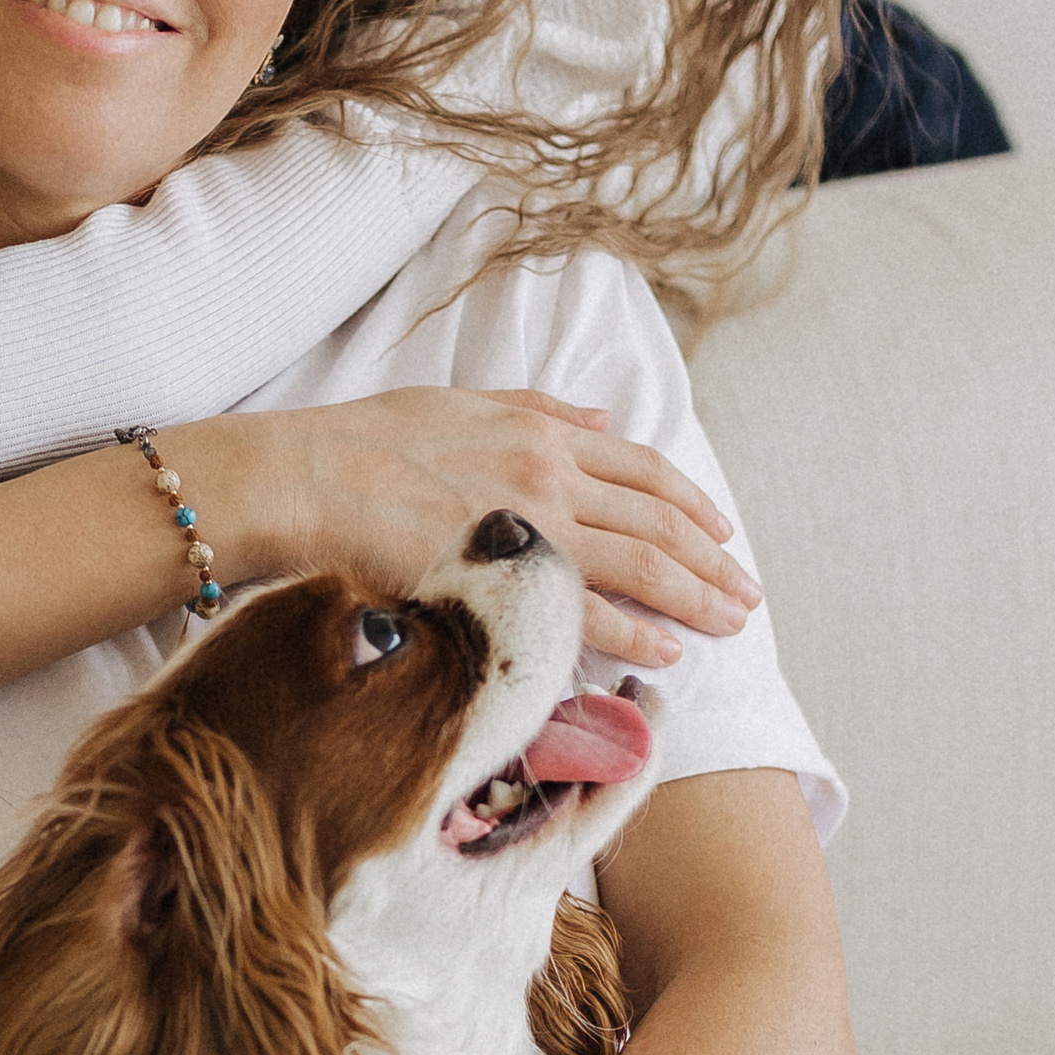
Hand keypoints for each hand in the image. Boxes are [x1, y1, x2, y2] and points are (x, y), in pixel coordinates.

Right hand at [183, 388, 759, 667]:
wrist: (309, 480)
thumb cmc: (367, 442)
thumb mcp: (461, 402)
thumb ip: (538, 409)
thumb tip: (600, 417)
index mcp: (542, 430)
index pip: (644, 469)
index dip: (692, 504)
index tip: (721, 533)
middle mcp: (552, 474)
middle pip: (659, 520)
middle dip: (712, 560)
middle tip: (745, 593)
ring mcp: (533, 527)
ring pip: (643, 565)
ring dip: (694, 597)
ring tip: (728, 624)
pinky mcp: (505, 578)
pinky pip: (589, 612)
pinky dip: (637, 632)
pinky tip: (667, 652)